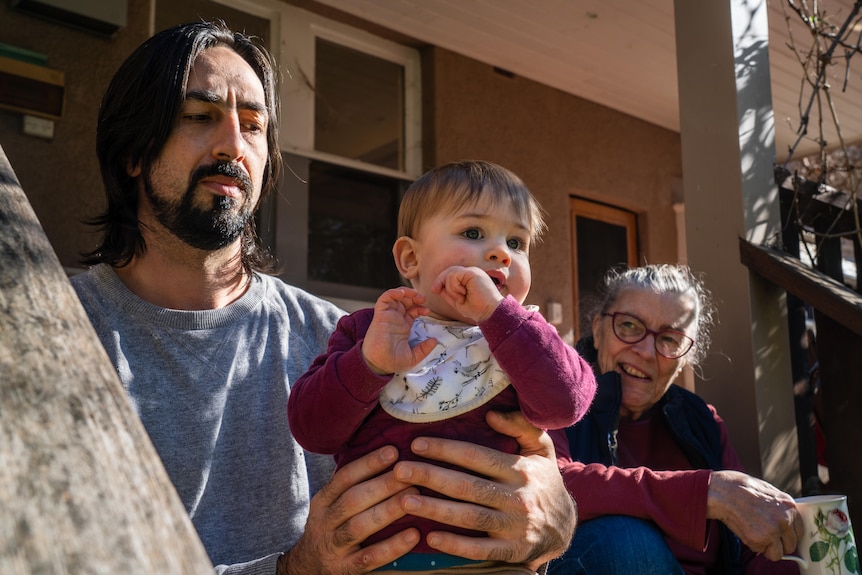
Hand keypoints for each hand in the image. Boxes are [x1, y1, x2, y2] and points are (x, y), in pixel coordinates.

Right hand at [280, 446, 419, 574]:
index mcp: (323, 501)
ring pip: (359, 526)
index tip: (393, 451)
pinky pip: (370, 558)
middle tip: (410, 473)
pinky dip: (392, 547)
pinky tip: (413, 535)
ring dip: (388, 510)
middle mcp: (325, 522)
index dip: (368, 463)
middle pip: (353, 500)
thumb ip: (352, 484)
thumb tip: (388, 452)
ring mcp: (334, 547)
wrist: (307, 569)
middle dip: (383, 484)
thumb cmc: (332, 528)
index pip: (344, 477)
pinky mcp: (345, 570)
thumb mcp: (331, 504)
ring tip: (414, 498)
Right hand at [362, 287, 436, 374]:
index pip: (412, 311)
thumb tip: (434, 341)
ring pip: (395, 297)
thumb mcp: (413, 356)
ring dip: (404, 292)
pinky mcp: (380, 315)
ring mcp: (387, 316)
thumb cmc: (392, 361)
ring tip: (413, 293)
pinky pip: (384, 299)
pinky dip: (392, 293)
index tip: (428, 311)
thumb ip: (424, 349)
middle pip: (405, 301)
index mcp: (402, 326)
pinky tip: (401, 293)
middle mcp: (395, 319)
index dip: (420, 308)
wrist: (379, 364)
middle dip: (414, 296)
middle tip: (422, 298)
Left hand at [393, 411, 575, 569]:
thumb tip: (491, 414)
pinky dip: (456, 545)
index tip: (416, 444)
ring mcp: (514, 526)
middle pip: (466, 486)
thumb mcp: (541, 449)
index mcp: (520, 469)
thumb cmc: (543, 482)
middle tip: (400, 470)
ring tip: (404, 500)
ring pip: (469, 517)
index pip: (476, 456)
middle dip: (430, 476)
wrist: (565, 527)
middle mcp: (517, 497)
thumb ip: (521, 425)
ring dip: (435, 509)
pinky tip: (431, 538)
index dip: (445, 449)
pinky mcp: (512, 551)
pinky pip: (480, 550)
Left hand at [431, 266, 503, 323]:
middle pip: (450, 271)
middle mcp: (471, 273)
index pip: (452, 274)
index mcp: (469, 278)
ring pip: (450, 273)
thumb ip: (449, 293)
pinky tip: (463, 294)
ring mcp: (473, 271)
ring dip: (451, 289)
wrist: (490, 312)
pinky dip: (454, 287)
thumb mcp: (458, 301)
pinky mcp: (472, 273)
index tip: (434, 290)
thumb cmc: (477, 309)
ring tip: (461, 298)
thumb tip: (436, 287)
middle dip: (440, 281)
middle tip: (435, 290)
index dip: (441, 280)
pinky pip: (454, 276)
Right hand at [706, 470, 802, 560]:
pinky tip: (745, 530)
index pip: (799, 531)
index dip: (787, 535)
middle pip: (790, 545)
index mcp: (789, 505)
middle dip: (778, 543)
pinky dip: (752, 545)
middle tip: (764, 536)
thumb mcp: (767, 491)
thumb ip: (779, 506)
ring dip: (767, 548)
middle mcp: (785, 519)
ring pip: (777, 553)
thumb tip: (784, 521)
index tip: (780, 536)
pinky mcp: (760, 540)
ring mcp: (773, 531)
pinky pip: (760, 550)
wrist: (722, 491)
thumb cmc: (740, 487)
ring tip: (754, 534)